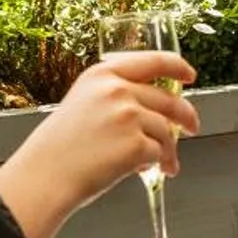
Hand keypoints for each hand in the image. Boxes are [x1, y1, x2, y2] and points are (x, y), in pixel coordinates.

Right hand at [0, 52, 199, 237]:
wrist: (44, 176)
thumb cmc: (57, 148)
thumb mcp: (81, 102)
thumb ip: (114, 96)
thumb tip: (151, 109)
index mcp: (102, 74)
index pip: (152, 60)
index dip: (177, 66)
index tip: (189, 74)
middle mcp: (117, 90)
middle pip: (168, 99)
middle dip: (186, 116)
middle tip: (193, 126)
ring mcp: (129, 116)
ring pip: (166, 131)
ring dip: (169, 150)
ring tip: (166, 164)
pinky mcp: (136, 145)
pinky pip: (160, 153)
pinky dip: (159, 164)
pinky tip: (148, 171)